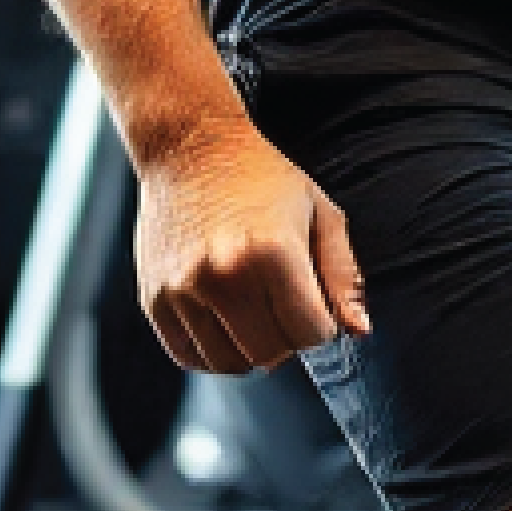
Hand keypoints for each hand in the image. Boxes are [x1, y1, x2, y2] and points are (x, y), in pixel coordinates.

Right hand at [130, 123, 369, 375]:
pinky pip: (188, 355)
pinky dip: (211, 351)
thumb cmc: (260, 177)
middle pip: (270, 354)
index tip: (313, 303)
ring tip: (252, 313)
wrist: (188, 147)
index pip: (311, 334)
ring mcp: (182, 290)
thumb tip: (358, 332)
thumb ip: (343, 276)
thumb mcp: (319, 213)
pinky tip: (223, 321)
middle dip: (287, 339)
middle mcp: (223, 276)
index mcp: (272, 253)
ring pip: (229, 363)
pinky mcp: (154, 298)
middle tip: (283, 307)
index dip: (321, 325)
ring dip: (248, 349)